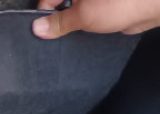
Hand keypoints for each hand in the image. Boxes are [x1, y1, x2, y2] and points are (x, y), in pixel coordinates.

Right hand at [32, 0, 159, 39]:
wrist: (149, 5)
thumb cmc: (118, 3)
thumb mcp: (82, 15)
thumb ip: (59, 22)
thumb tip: (37, 28)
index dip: (43, 13)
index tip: (41, 30)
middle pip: (60, 3)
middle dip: (56, 19)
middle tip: (53, 38)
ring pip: (72, 10)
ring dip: (69, 24)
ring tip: (68, 37)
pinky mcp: (101, 6)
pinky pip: (84, 14)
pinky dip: (80, 24)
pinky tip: (80, 35)